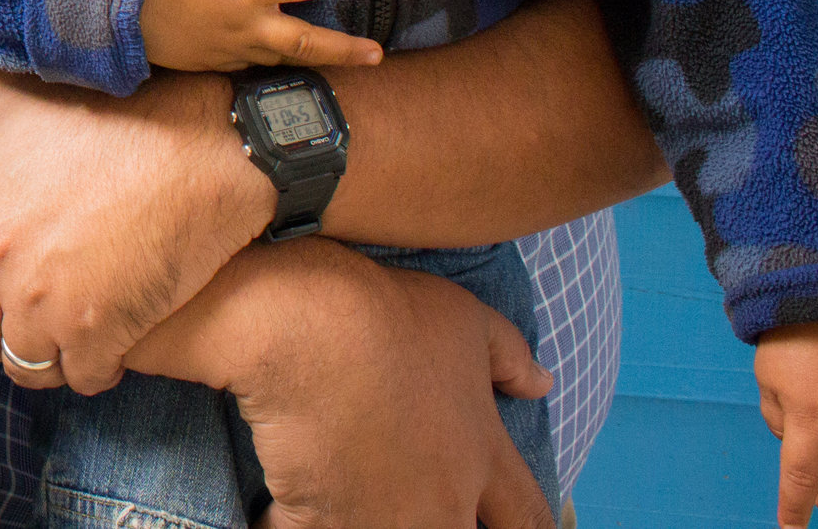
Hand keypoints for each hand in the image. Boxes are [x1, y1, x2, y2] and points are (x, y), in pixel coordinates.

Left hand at [0, 44, 273, 392]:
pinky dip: (98, 365)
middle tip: (43, 300)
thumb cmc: (108, 115)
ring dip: (47, 350)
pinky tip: (116, 333)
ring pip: (22, 364)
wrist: (200, 146)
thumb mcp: (17, 93)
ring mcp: (39, 304)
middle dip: (3, 321)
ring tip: (78, 321)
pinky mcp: (94, 335)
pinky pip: (81, 378)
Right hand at [129, 239, 556, 528]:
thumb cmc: (388, 309)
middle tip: (403, 502)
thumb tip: (542, 382)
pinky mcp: (323, 519)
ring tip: (339, 499)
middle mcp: (444, 500)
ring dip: (360, 521)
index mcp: (485, 456)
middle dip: (440, 522)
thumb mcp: (463, 317)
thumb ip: (508, 355)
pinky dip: (287, 522)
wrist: (305, 321)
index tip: (496, 522)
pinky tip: (276, 508)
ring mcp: (384, 517)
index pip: (531, 517)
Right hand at [139, 0, 381, 72]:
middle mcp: (249, 23)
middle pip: (309, 43)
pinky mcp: (214, 63)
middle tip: (376, 55)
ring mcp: (232, 49)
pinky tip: (283, 56)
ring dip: (316, 60)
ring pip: (284, 58)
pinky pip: (253, 64)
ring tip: (341, 59)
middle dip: (347, 50)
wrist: (117, 3)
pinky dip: (274, 59)